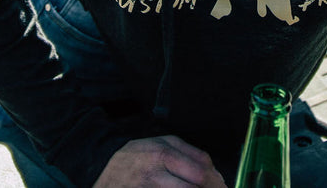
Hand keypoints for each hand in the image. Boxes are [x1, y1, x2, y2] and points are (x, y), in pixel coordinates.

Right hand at [92, 135, 228, 186]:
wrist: (104, 168)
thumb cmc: (138, 155)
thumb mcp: (163, 144)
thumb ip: (191, 154)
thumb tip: (216, 174)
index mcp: (164, 154)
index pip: (201, 169)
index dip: (217, 181)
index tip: (221, 186)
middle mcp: (155, 173)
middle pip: (195, 186)